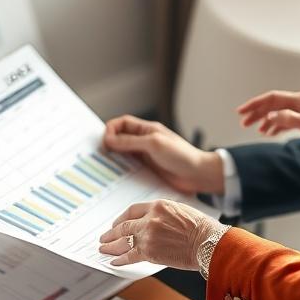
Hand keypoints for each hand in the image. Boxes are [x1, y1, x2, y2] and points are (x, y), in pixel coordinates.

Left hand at [98, 199, 222, 268]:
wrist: (208, 241)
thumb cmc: (201, 228)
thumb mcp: (180, 211)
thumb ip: (163, 215)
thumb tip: (154, 223)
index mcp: (158, 206)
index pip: (133, 210)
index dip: (122, 218)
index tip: (117, 223)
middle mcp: (150, 219)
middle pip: (123, 226)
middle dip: (111, 233)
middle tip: (104, 237)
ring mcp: (148, 235)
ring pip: (122, 240)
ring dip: (111, 246)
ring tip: (103, 249)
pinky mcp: (149, 252)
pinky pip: (129, 256)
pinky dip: (120, 259)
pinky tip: (114, 261)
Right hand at [102, 115, 223, 194]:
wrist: (198, 174)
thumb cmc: (182, 156)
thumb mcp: (154, 144)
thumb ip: (130, 142)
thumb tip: (109, 140)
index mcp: (147, 129)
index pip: (122, 123)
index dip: (110, 129)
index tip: (105, 142)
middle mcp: (145, 140)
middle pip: (120, 137)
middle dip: (108, 143)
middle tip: (101, 155)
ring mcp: (146, 155)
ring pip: (123, 153)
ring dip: (114, 158)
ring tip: (106, 166)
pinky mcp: (148, 168)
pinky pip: (129, 166)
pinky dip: (121, 169)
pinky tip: (117, 175)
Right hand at [237, 90, 299, 151]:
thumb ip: (290, 119)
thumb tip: (270, 117)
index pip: (272, 98)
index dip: (255, 104)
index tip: (241, 111)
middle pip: (273, 104)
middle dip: (257, 112)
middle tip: (243, 122)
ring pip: (279, 112)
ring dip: (266, 119)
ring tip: (255, 129)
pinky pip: (286, 119)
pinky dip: (276, 125)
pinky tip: (269, 133)